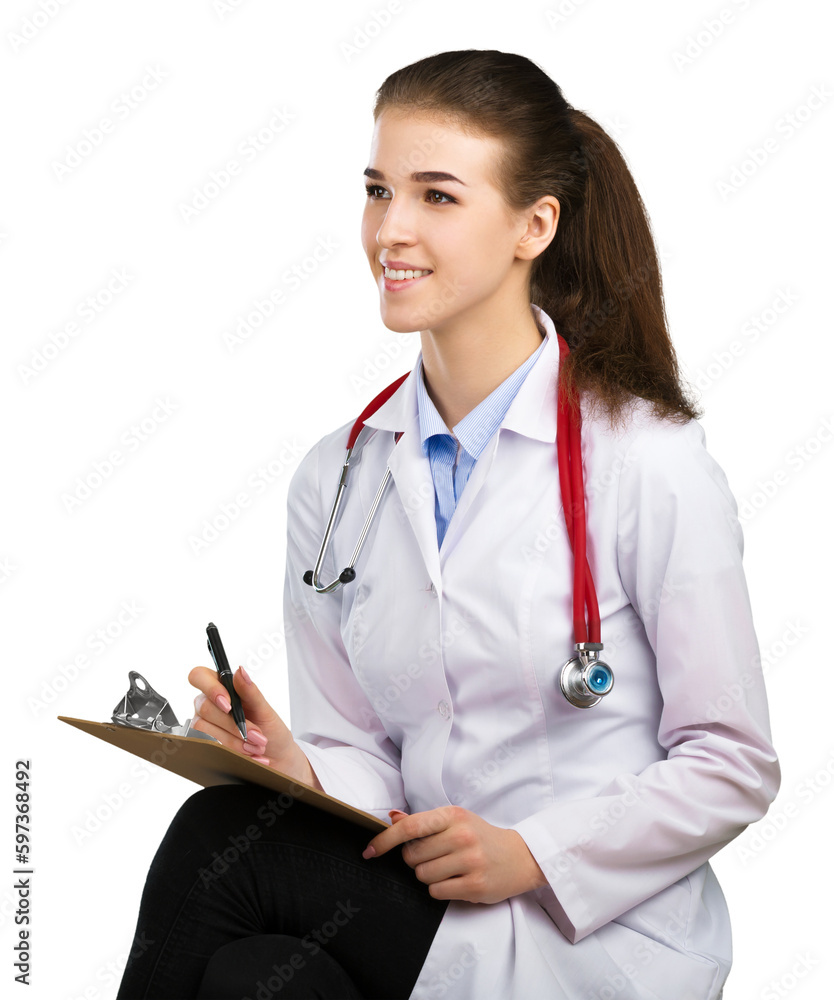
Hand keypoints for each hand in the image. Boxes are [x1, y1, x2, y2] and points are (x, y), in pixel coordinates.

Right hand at [187, 664, 320, 788]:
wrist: (276, 757)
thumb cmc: (271, 729)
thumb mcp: (265, 709)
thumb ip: (250, 691)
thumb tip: (240, 671)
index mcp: (223, 686)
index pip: (200, 676)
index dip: (210, 689)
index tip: (228, 705)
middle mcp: (210, 703)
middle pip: (205, 706)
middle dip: (233, 724)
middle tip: (256, 735)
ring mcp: (206, 723)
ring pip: (205, 727)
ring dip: (235, 740)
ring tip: (256, 747)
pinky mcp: (206, 742)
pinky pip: (210, 744)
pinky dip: (234, 750)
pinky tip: (250, 754)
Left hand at [362, 805, 547, 903]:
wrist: (520, 857)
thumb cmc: (480, 836)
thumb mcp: (455, 821)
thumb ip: (423, 821)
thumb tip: (392, 817)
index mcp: (453, 815)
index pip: (410, 827)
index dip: (385, 840)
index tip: (369, 851)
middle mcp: (461, 835)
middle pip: (412, 856)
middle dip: (415, 860)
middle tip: (435, 857)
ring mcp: (469, 861)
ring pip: (422, 875)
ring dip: (428, 876)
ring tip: (447, 868)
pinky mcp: (475, 885)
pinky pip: (436, 892)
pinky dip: (439, 889)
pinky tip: (455, 881)